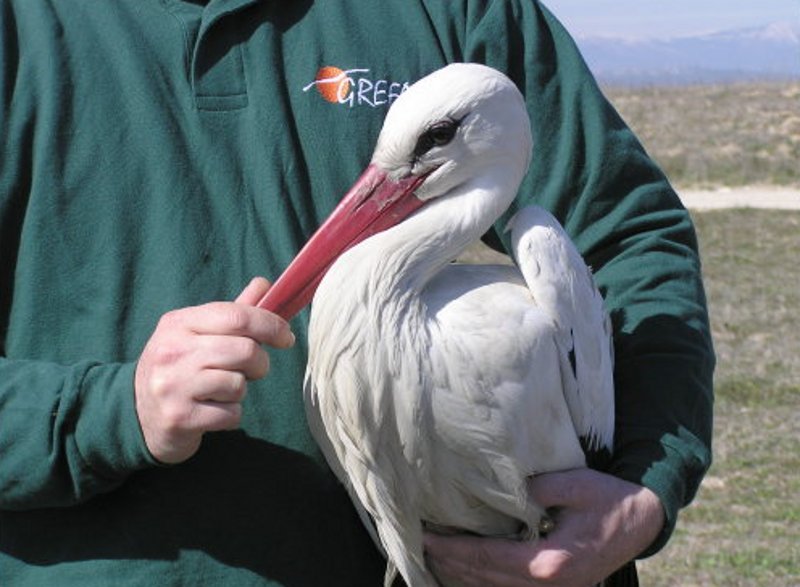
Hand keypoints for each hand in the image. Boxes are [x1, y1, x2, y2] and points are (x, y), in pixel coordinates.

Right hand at [134, 277, 294, 463]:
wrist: (137, 414)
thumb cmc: (179, 367)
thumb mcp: (196, 333)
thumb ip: (232, 312)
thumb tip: (265, 284)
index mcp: (178, 323)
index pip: (237, 316)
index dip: (271, 325)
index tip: (286, 337)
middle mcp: (172, 351)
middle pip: (246, 350)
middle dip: (260, 363)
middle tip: (253, 370)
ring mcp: (173, 385)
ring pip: (239, 385)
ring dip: (240, 391)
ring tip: (221, 391)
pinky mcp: (179, 417)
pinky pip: (231, 414)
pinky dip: (231, 415)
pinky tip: (212, 410)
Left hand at [424, 469, 664, 586]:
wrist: (643, 521)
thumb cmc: (609, 499)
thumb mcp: (576, 484)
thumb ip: (538, 489)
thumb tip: (503, 490)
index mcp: (550, 563)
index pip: (487, 558)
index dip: (454, 548)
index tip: (426, 537)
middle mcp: (548, 586)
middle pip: (485, 579)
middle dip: (449, 563)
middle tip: (419, 546)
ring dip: (462, 576)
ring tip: (433, 559)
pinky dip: (484, 581)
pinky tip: (465, 572)